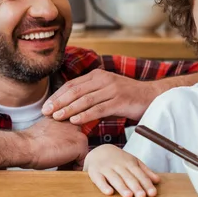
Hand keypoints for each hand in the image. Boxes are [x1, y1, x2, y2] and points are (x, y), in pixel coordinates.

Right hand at [14, 116, 87, 169]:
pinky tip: (62, 168)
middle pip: (77, 141)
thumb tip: (56, 142)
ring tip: (60, 165)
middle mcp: (74, 122)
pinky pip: (83, 161)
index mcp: (64, 116)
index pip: (71, 131)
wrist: (25, 146)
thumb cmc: (29, 141)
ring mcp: (79, 133)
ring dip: (72, 160)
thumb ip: (54, 132)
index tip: (57, 151)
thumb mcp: (45, 129)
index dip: (65, 144)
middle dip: (70, 152)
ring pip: (81, 151)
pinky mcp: (80, 145)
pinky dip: (74, 168)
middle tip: (59, 159)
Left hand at [42, 69, 160, 124]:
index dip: (57, 95)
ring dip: (68, 109)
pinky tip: (75, 121)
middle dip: (59, 102)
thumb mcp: (106, 92)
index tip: (46, 106)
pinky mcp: (120, 100)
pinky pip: (99, 108)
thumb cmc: (127, 97)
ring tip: (56, 117)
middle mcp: (104, 79)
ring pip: (85, 99)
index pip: (72, 85)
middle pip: (75, 91)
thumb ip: (91, 96)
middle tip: (45, 112)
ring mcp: (112, 89)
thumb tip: (70, 107)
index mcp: (98, 75)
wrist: (151, 96)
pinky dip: (85, 115)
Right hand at [83, 144, 159, 196]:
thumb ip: (145, 171)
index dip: (146, 183)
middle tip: (142, 196)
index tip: (152, 193)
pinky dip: (103, 186)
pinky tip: (109, 192)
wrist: (99, 150)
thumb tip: (157, 180)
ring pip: (115, 178)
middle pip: (128, 177)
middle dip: (135, 186)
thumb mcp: (133, 161)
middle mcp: (118, 165)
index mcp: (129, 162)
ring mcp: (106, 168)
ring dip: (122, 187)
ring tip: (129, 196)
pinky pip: (99, 180)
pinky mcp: (95, 172)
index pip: (139, 174)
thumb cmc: (119, 159)